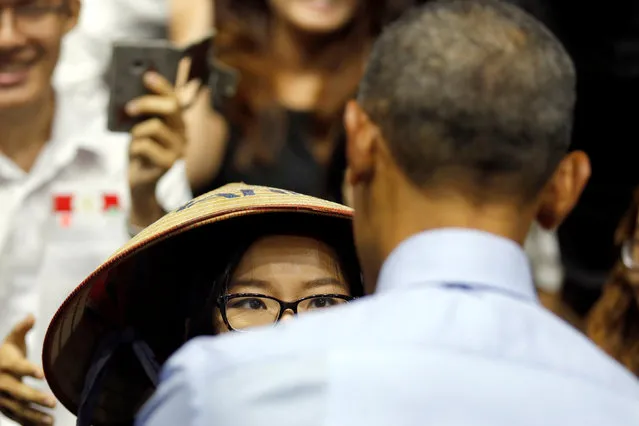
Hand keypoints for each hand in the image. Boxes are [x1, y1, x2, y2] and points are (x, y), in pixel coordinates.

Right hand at [0, 315, 55, 424]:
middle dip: (35, 398)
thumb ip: (22, 328)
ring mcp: (1, 397)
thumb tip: (32, 316)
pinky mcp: (3, 407)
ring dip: (33, 415)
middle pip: (18, 392)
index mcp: (5, 363)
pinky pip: (16, 417)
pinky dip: (28, 423)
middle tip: (54, 402)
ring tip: (51, 419)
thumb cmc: (6, 352)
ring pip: (17, 408)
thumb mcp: (12, 339)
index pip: (18, 367)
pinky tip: (45, 425)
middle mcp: (2, 382)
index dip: (29, 370)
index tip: (43, 374)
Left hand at [127, 71, 186, 225]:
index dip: (162, 85)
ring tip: (134, 140)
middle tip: (129, 107)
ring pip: (154, 127)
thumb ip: (143, 112)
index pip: (175, 98)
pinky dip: (135, 148)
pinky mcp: (169, 163)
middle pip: (171, 108)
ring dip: (137, 132)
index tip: (147, 76)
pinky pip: (146, 145)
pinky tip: (137, 156)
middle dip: (148, 103)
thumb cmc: (139, 150)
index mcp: (177, 121)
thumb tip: (132, 92)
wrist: (138, 181)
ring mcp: (179, 148)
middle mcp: (183, 133)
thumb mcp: (140, 126)